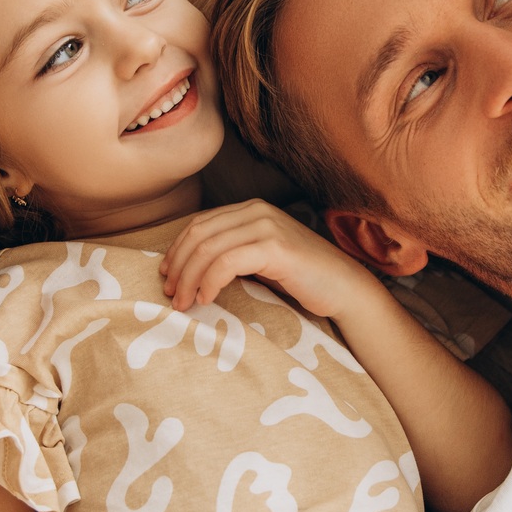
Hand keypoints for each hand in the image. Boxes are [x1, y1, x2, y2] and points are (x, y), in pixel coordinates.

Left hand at [160, 201, 378, 318]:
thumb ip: (232, 253)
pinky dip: (210, 282)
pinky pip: (227, 262)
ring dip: (189, 278)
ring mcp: (266, 226)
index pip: (199, 224)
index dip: (177, 250)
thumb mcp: (260, 259)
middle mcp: (256, 210)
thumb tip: (190, 269)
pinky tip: (207, 299)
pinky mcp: (275, 247)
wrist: (344, 288)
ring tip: (184, 303)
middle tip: (171, 294)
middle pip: (198, 234)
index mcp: (250, 209)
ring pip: (208, 248)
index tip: (167, 277)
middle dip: (178, 266)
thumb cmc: (301, 278)